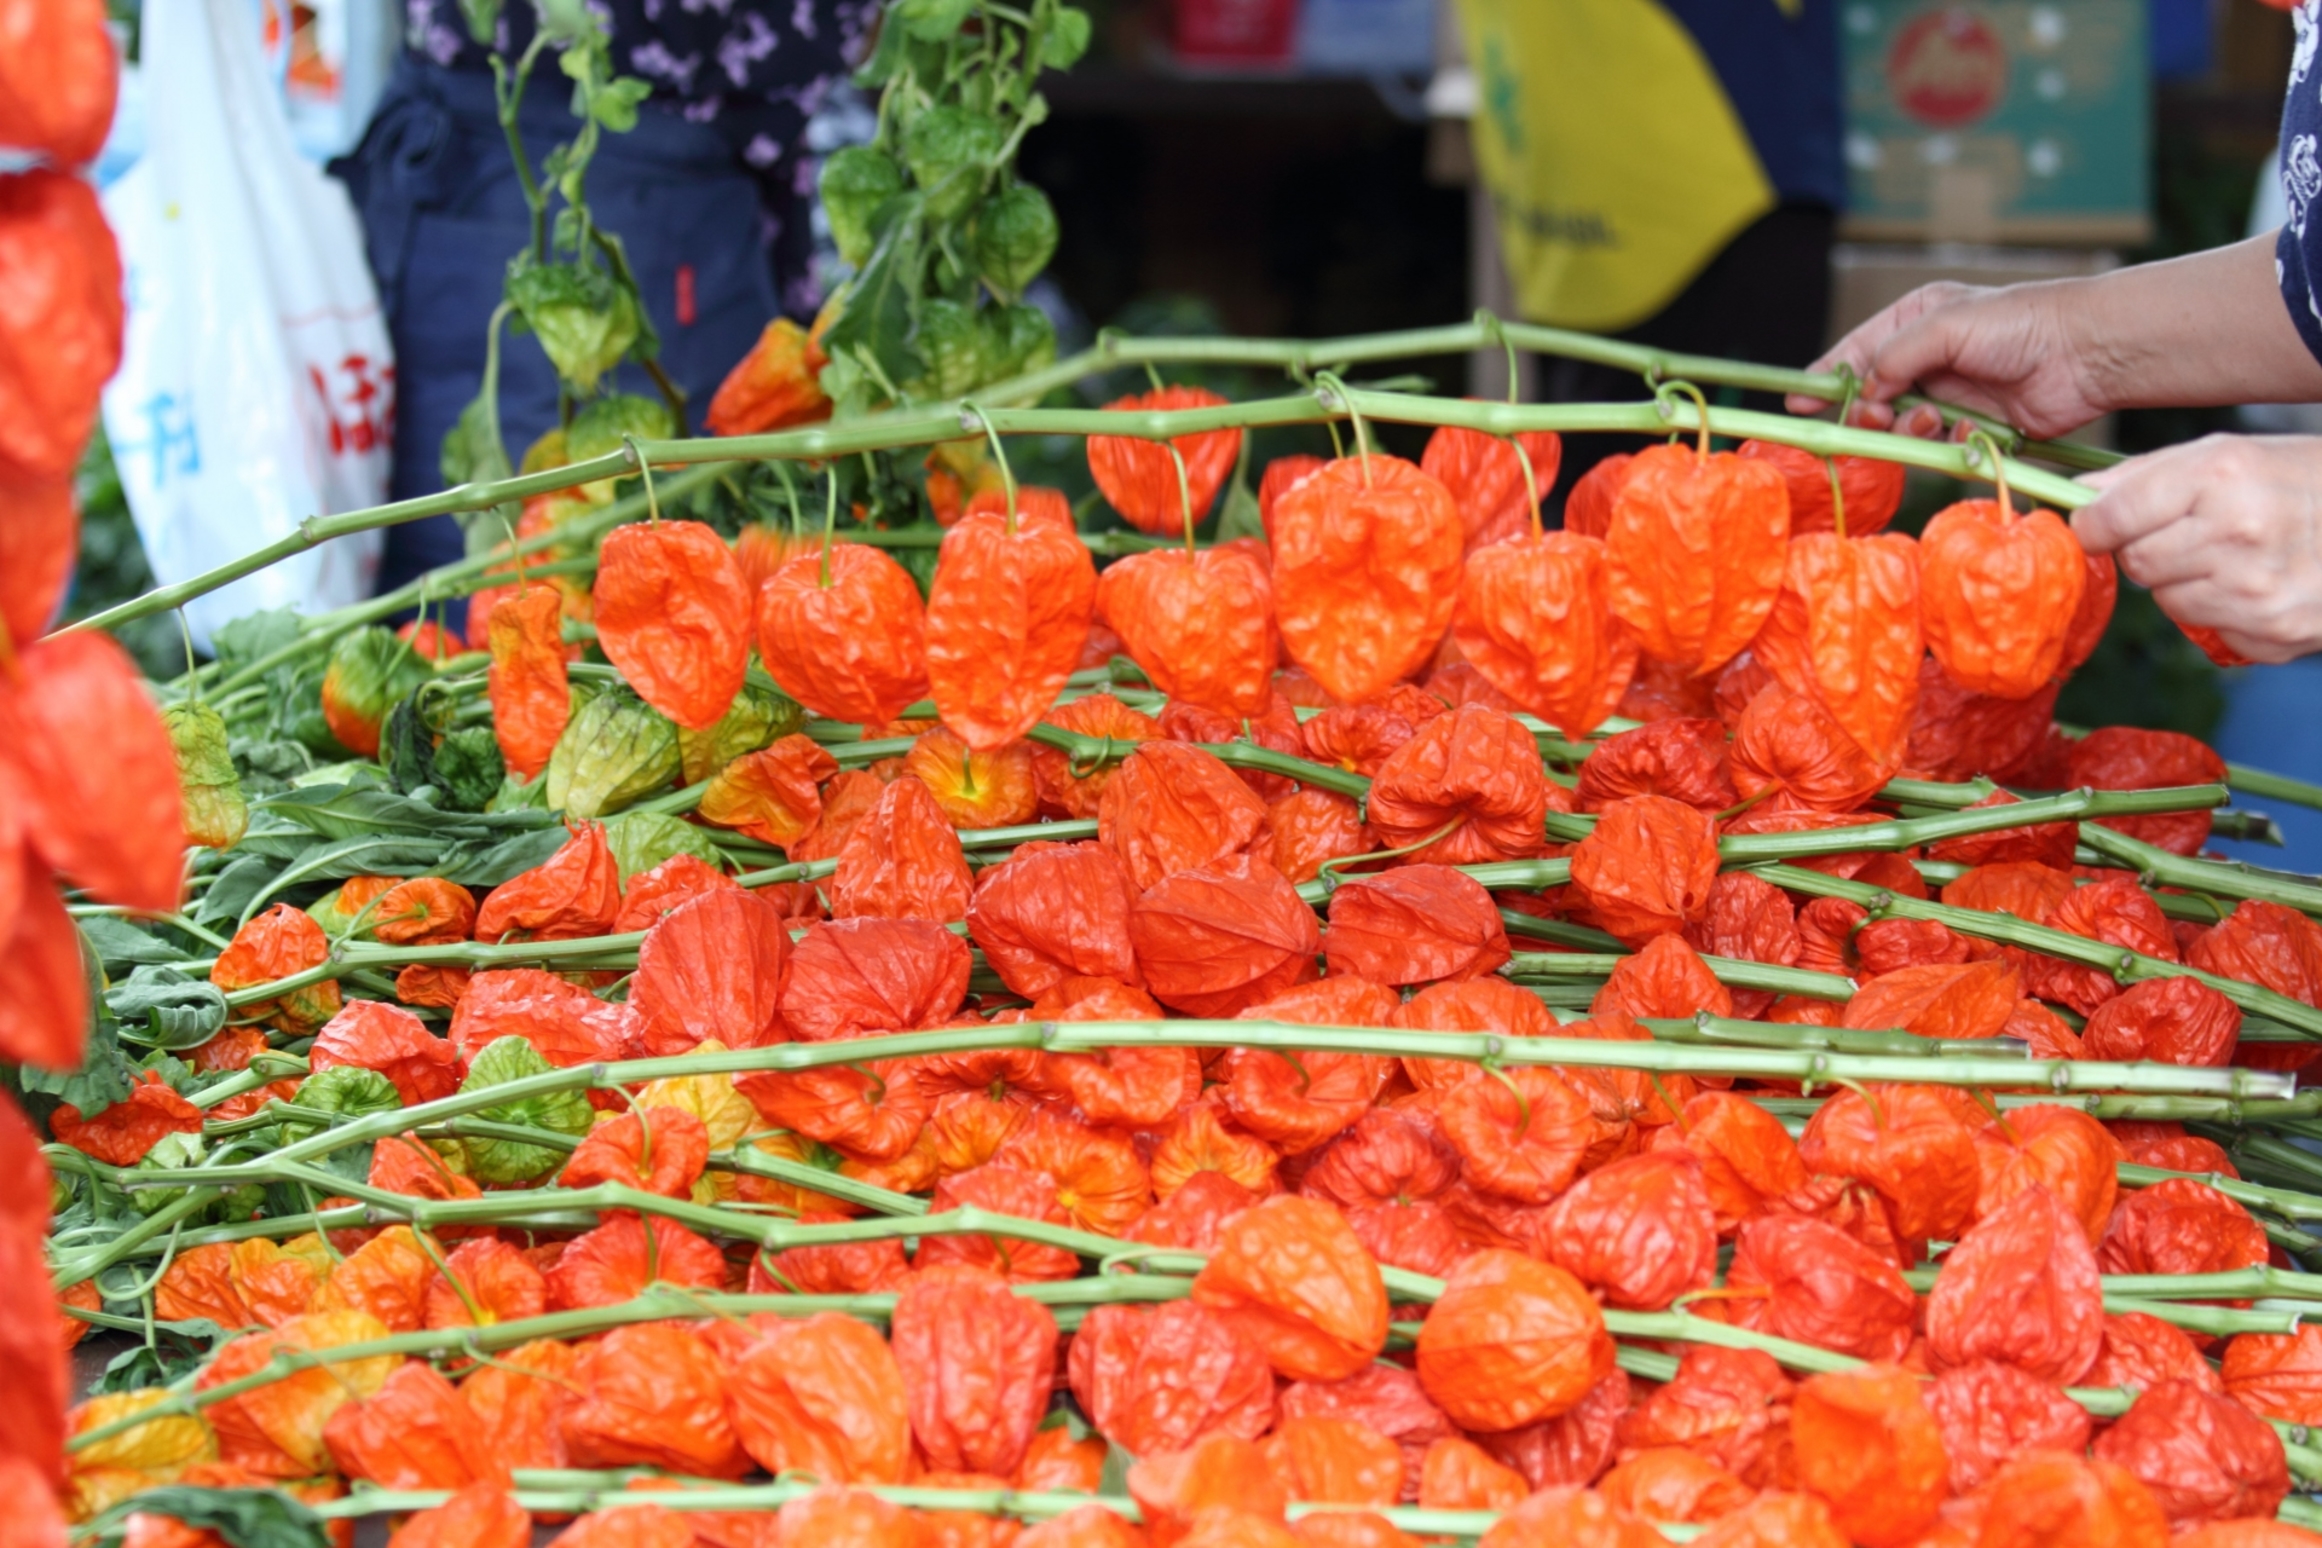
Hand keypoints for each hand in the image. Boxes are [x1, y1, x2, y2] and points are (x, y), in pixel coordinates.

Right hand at [1785, 280, 2110, 439]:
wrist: (2084, 354)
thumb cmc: (2019, 324)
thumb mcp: (1946, 326)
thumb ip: (1895, 355)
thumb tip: (1867, 390)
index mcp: (1915, 322)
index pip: (1856, 352)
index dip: (1825, 379)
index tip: (1798, 403)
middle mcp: (1928, 359)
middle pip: (1873, 396)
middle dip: (1868, 411)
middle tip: (1873, 420)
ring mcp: (1950, 394)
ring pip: (1902, 425)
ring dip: (1909, 428)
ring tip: (1930, 419)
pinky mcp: (1973, 425)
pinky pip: (1939, 444)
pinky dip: (1946, 441)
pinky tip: (1966, 429)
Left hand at [2074, 434, 2321, 664]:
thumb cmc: (2305, 481)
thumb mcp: (2229, 453)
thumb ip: (2146, 475)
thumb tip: (2078, 498)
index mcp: (2220, 477)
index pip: (2113, 516)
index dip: (2094, 525)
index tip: (2094, 526)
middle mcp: (2237, 533)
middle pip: (2137, 563)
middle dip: (2151, 550)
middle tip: (2193, 534)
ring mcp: (2256, 589)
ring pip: (2168, 601)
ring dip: (2188, 583)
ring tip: (2237, 557)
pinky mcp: (2274, 633)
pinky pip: (2209, 631)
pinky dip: (2225, 613)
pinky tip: (2264, 584)